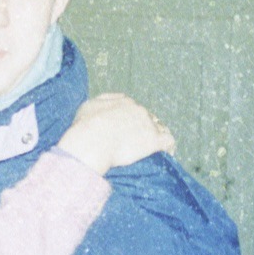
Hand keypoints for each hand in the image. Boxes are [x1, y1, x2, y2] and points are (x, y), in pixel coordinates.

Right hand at [57, 92, 175, 173]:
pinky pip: (168, 141)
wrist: (92, 141)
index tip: (128, 129)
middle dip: (144, 128)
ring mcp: (148, 125)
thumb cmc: (85, 126)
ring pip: (159, 128)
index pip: (134, 108)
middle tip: (137, 142)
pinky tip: (167, 153)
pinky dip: (168, 146)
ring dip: (157, 136)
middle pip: (148, 117)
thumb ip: (100, 103)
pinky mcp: (153, 140)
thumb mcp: (88, 106)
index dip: (132, 120)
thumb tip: (106, 106)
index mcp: (124, 102)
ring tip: (153, 148)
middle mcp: (139, 110)